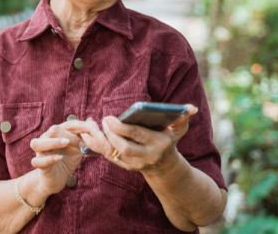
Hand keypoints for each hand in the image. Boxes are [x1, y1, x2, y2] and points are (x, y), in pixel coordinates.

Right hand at [29, 124, 83, 195]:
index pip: (67, 124)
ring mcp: (40, 152)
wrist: (57, 178)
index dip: (79, 126)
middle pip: (53, 130)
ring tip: (66, 143)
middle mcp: (46, 140)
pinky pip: (38, 161)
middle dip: (69, 135)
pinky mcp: (39, 165)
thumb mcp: (78, 148)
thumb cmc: (67, 160)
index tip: (90, 129)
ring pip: (37, 143)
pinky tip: (59, 158)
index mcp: (57, 134)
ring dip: (53, 142)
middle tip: (80, 143)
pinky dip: (49, 159)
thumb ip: (83, 137)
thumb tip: (91, 121)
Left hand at [62, 105, 197, 174]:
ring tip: (89, 127)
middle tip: (102, 120)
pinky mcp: (125, 167)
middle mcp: (147, 156)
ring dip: (99, 141)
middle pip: (124, 147)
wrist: (165, 168)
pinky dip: (95, 147)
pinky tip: (86, 135)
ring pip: (113, 154)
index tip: (109, 117)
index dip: (121, 128)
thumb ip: (183, 118)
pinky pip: (108, 157)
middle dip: (110, 134)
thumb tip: (191, 108)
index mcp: (159, 144)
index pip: (138, 135)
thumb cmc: (169, 141)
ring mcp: (135, 164)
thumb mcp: (178, 130)